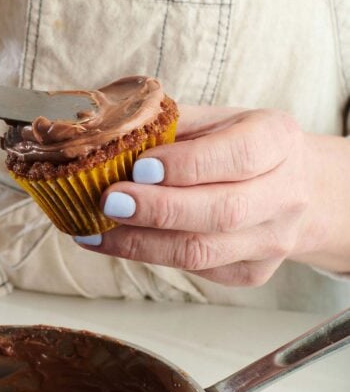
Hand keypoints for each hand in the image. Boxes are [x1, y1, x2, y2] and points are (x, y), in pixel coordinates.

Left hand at [74, 105, 349, 285]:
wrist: (297, 187)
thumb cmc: (242, 145)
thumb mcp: (217, 119)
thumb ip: (172, 124)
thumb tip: (109, 134)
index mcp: (277, 141)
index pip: (239, 156)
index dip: (188, 165)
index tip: (140, 166)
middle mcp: (284, 195)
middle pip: (221, 212)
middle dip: (158, 209)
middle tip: (108, 201)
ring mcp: (272, 241)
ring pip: (203, 252)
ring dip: (141, 244)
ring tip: (94, 230)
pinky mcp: (252, 272)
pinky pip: (196, 270)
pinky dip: (148, 257)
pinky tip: (113, 242)